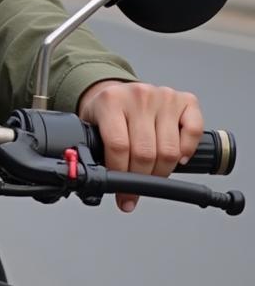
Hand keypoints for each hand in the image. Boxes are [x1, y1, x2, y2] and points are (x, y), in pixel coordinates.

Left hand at [77, 80, 202, 212]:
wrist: (117, 91)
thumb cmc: (105, 112)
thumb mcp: (91, 126)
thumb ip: (95, 150)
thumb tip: (101, 183)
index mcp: (111, 101)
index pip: (119, 146)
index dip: (121, 175)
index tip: (123, 194)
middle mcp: (138, 96)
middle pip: (145, 152)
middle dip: (141, 178)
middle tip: (136, 189)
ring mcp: (163, 96)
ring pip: (169, 149)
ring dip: (162, 171)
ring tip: (152, 175)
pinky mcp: (185, 100)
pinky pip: (194, 132)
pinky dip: (187, 151)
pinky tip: (178, 158)